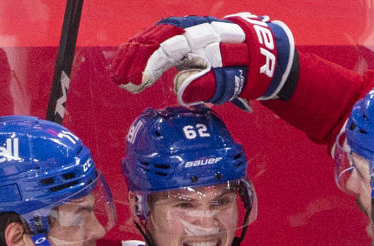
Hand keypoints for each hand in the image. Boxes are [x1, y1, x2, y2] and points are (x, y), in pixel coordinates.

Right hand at [111, 13, 296, 106]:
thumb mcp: (228, 83)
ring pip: (151, 36)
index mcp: (202, 38)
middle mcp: (190, 28)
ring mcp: (184, 28)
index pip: (168, 48)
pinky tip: (130, 66)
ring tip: (118, 75)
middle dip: (134, 59)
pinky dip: (140, 52)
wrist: (255, 52)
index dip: (148, 65)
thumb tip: (179, 89)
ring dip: (133, 55)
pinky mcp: (180, 34)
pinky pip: (155, 39)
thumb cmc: (240, 69)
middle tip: (120, 81)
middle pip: (154, 38)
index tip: (135, 82)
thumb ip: (206, 86)